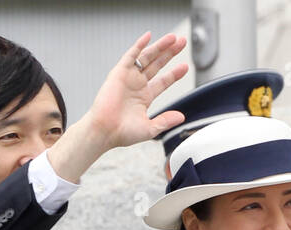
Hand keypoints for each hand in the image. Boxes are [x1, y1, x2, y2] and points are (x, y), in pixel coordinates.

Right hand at [46, 32, 187, 182]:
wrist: (104, 131)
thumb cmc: (122, 133)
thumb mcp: (150, 128)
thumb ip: (166, 121)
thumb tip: (181, 117)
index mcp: (144, 97)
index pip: (163, 81)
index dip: (174, 74)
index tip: (185, 67)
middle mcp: (137, 85)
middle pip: (157, 64)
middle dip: (170, 53)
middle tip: (182, 42)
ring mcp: (128, 78)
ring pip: (147, 57)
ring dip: (160, 46)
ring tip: (173, 38)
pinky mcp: (119, 73)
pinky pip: (130, 55)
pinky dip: (139, 45)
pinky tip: (149, 36)